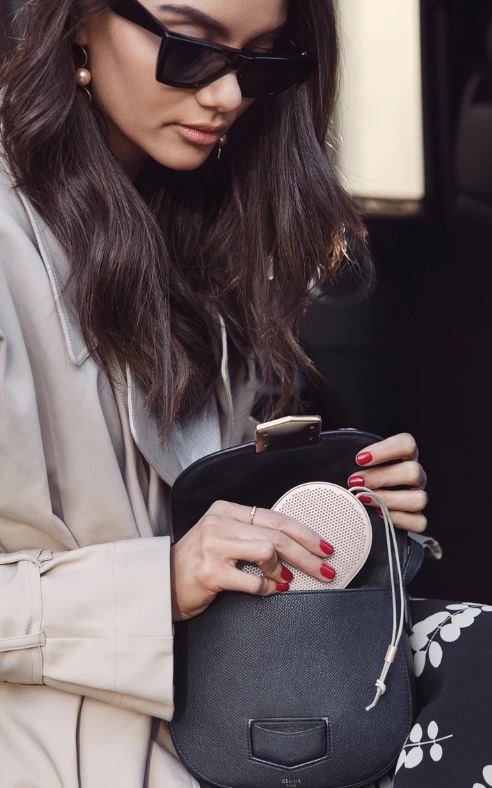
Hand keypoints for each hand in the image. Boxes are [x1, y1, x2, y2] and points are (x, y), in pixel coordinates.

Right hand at [169, 500, 335, 621]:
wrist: (162, 584)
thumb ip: (252, 537)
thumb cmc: (196, 565)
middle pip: (277, 535)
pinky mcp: (211, 571)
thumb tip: (294, 549)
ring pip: (268, 551)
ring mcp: (213, 545)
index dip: (305, 533)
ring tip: (284, 580)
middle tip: (325, 570)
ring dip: (283, 571)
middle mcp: (219, 522)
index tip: (325, 547)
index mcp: (226, 510)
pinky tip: (269, 590)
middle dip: (307, 554)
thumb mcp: (223, 540)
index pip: (275, 517)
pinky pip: (253, 580)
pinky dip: (267, 588)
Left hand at [347, 433, 427, 532]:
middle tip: (356, 481)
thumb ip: (349, 446)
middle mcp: (414, 475)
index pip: (407, 444)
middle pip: (412, 471)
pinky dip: (399, 519)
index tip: (360, 458)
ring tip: (364, 499)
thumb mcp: (350, 457)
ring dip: (388, 499)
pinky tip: (380, 514)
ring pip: (418, 498)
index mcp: (403, 455)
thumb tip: (337, 438)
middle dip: (381, 477)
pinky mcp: (415, 519)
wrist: (357, 500)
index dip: (385, 450)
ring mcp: (416, 496)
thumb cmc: (356, 474)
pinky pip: (418, 522)